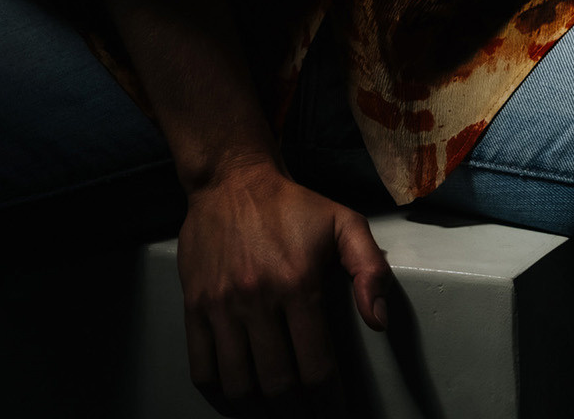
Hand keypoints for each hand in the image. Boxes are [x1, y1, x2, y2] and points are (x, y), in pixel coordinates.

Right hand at [178, 154, 390, 411]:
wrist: (231, 178)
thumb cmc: (291, 206)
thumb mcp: (344, 223)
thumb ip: (370, 268)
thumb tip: (379, 322)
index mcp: (298, 283)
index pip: (316, 367)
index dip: (329, 403)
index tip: (334, 411)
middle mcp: (257, 298)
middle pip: (278, 385)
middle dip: (297, 412)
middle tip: (307, 414)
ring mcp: (220, 304)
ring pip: (239, 385)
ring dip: (260, 410)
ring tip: (276, 410)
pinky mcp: (194, 305)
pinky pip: (201, 369)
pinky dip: (219, 394)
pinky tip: (238, 396)